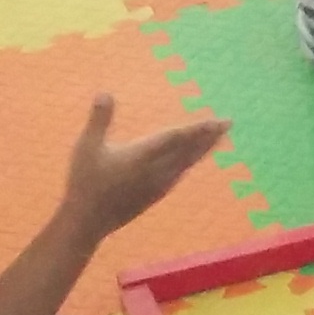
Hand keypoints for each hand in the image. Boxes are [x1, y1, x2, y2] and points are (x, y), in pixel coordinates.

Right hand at [63, 93, 226, 237]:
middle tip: (228, 123)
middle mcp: (156, 171)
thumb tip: (105, 92)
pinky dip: (190, 162)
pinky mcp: (155, 194)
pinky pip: (179, 174)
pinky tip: (192, 160)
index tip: (217, 120)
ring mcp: (158, 185)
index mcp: (143, 156)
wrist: (87, 222)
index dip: (198, 128)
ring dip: (203, 148)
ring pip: (187, 163)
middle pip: (189, 150)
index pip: (177, 139)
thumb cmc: (85, 182)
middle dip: (209, 135)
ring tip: (217, 137)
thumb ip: (99, 119)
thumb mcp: (86, 146)